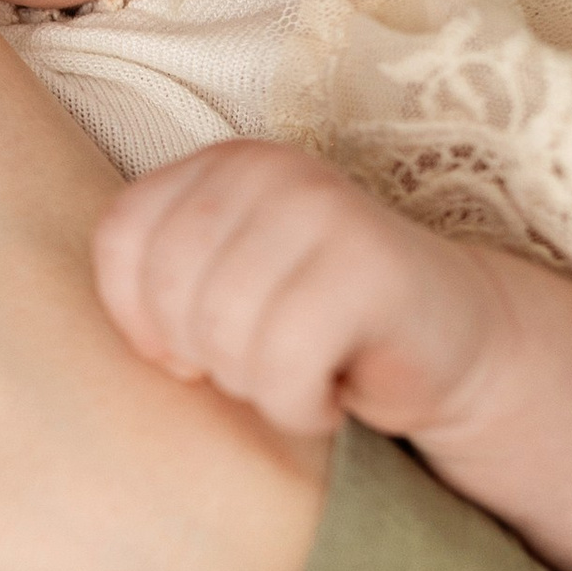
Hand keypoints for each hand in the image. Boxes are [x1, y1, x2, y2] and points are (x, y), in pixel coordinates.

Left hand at [96, 140, 507, 442]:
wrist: (449, 343)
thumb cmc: (316, 326)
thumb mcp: (222, 288)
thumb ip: (160, 281)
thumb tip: (130, 339)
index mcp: (221, 165)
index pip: (122, 237)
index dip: (140, 318)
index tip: (185, 351)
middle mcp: (271, 170)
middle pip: (172, 289)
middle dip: (206, 357)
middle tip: (257, 367)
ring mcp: (325, 209)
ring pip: (226, 329)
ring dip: (255, 384)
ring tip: (296, 375)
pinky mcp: (373, 266)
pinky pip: (285, 360)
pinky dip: (298, 405)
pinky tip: (329, 397)